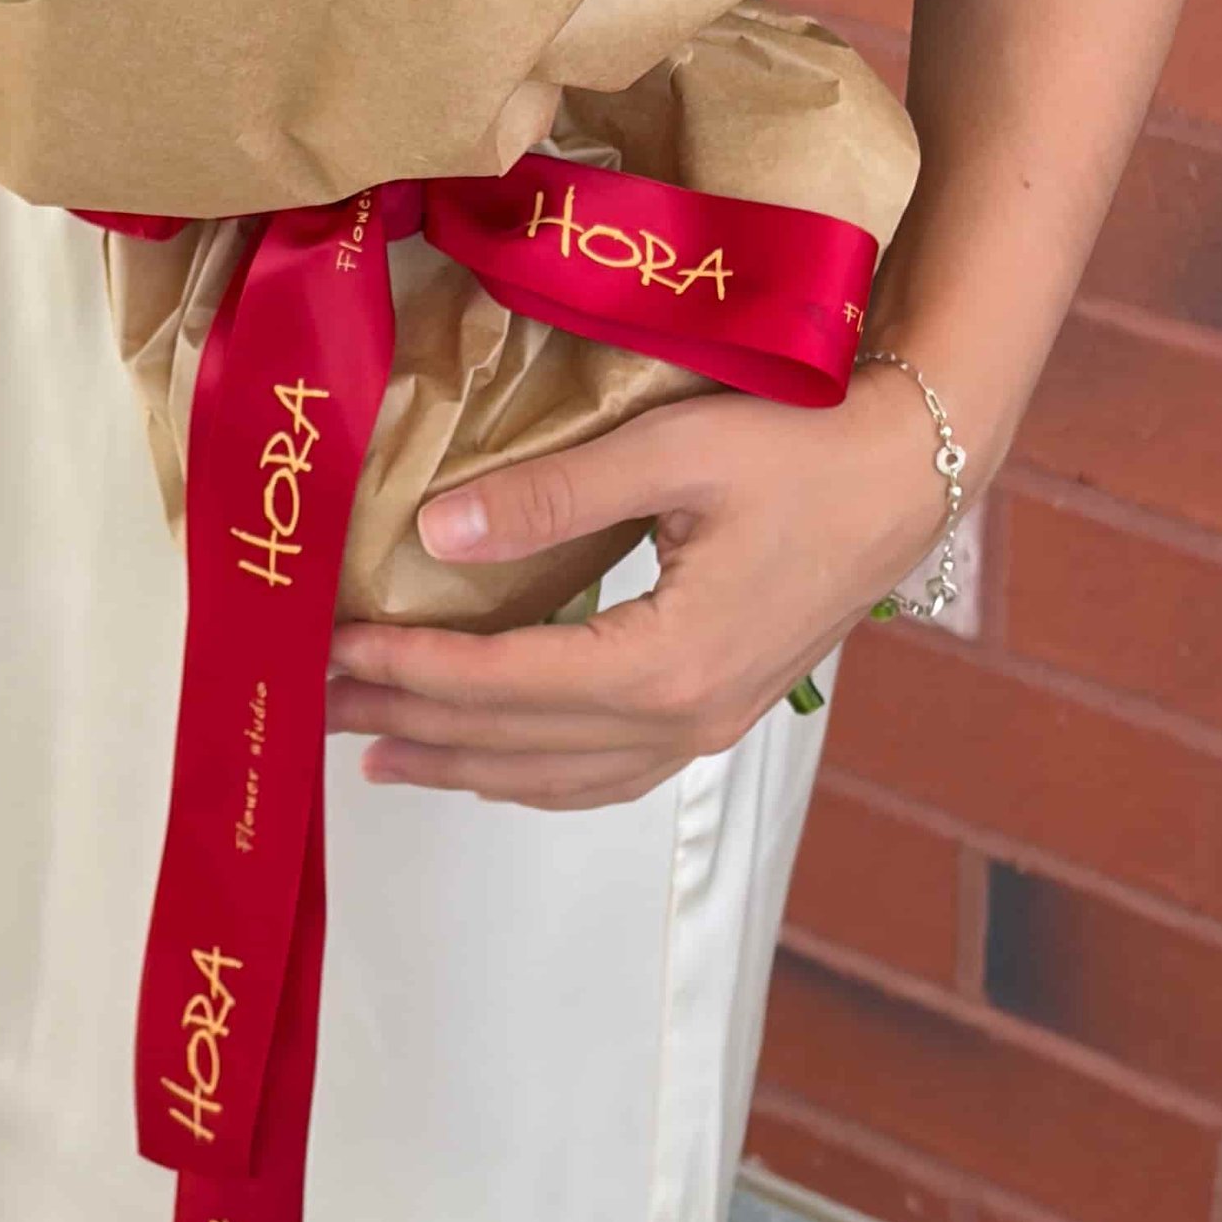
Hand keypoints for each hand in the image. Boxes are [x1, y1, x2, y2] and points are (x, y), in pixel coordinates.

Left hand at [324, 368, 953, 810]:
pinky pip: (604, 773)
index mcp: (665, 662)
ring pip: (557, 774)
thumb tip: (435, 531)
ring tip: (375, 748)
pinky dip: (532, 775)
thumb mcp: (672, 452)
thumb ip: (553, 497)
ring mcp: (704, 727)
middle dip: (409, 719)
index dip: (408, 667)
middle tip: (314, 702)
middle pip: (515, 741)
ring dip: (461, 763)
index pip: (501, 682)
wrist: (907, 474)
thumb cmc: (799, 446)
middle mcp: (680, 719)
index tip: (329, 647)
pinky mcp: (718, 712)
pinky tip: (490, 765)